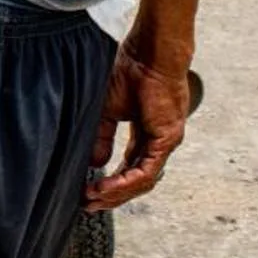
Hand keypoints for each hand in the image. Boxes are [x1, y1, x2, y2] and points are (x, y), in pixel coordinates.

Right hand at [84, 48, 190, 210]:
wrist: (148, 53)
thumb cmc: (129, 70)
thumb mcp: (107, 109)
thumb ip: (101, 136)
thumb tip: (95, 164)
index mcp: (146, 131)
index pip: (130, 165)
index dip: (111, 181)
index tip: (89, 191)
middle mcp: (158, 140)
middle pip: (136, 179)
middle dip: (112, 194)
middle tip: (89, 205)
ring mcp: (165, 141)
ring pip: (143, 180)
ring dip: (117, 192)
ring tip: (93, 198)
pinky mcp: (167, 139)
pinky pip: (147, 170)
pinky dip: (126, 182)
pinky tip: (107, 187)